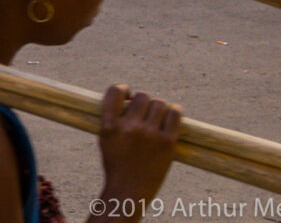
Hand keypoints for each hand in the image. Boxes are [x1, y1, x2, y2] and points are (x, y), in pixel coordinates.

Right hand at [91, 84, 181, 221]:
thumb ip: (113, 119)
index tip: (127, 95)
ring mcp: (149, 134)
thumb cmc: (117, 164)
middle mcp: (129, 127)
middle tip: (145, 112)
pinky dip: (174, 111)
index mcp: (110, 126)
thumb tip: (130, 99)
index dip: (123, 89)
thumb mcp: (105, 139)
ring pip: (159, 103)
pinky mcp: (167, 142)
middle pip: (142, 96)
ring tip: (157, 117)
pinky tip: (171, 115)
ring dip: (158, 107)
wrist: (128, 191)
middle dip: (143, 102)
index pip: (115, 92)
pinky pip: (175, 114)